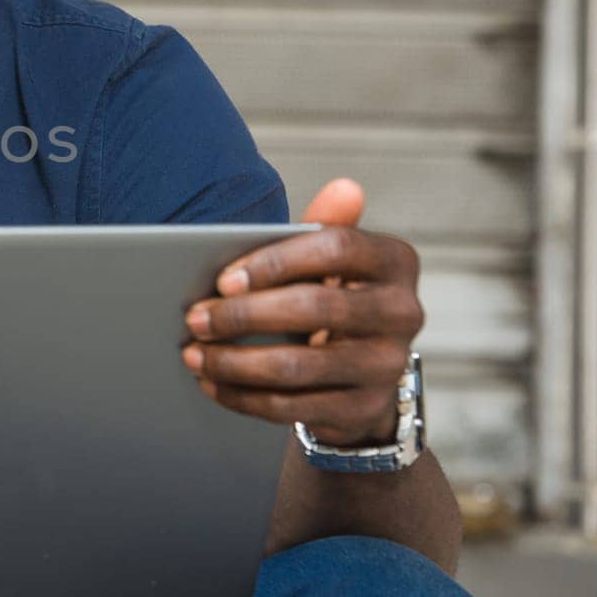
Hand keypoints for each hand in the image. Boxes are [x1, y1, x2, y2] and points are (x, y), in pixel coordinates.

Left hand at [181, 178, 423, 446]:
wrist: (363, 374)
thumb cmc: (332, 297)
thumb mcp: (330, 261)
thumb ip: (325, 226)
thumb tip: (345, 187)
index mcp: (394, 260)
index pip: (335, 248)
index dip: (275, 262)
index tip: (223, 279)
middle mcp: (402, 311)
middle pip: (314, 307)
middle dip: (242, 315)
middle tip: (194, 318)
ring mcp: (387, 365)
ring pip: (298, 365)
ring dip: (233, 362)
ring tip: (193, 355)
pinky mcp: (365, 409)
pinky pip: (294, 407)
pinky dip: (244, 397)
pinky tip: (212, 384)